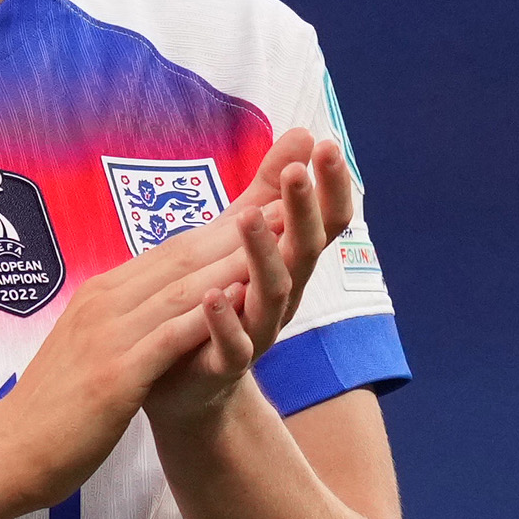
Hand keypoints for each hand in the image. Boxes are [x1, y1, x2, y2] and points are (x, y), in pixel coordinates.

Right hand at [0, 209, 252, 502]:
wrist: (6, 454)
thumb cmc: (53, 408)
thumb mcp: (90, 347)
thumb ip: (122, 320)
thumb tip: (152, 302)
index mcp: (103, 294)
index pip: (173, 251)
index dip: (223, 226)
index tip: (266, 203)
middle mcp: (106, 302)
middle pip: (184, 256)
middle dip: (240, 226)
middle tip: (288, 200)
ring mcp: (109, 335)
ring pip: (183, 288)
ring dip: (235, 259)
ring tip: (281, 235)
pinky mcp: (115, 375)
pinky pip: (168, 337)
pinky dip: (207, 314)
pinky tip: (242, 298)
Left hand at [145, 130, 357, 430]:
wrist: (187, 386)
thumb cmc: (221, 302)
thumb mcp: (244, 239)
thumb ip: (270, 189)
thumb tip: (305, 131)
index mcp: (290, 264)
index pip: (324, 221)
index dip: (331, 187)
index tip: (329, 145)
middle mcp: (283, 297)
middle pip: (305, 251)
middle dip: (303, 211)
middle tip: (298, 173)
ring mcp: (257, 332)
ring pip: (273, 294)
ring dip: (263, 254)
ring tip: (250, 217)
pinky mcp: (225, 366)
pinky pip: (233, 346)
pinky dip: (225, 321)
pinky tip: (213, 295)